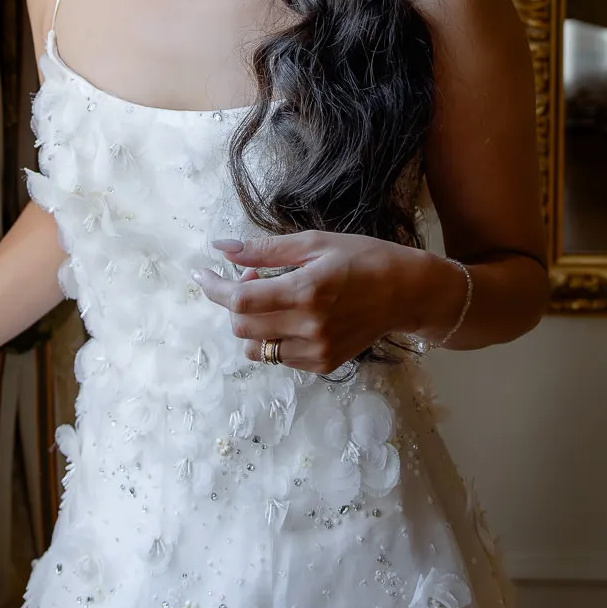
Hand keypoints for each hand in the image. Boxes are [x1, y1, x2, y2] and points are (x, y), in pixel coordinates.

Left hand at [192, 231, 460, 374]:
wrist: (406, 292)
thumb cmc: (363, 258)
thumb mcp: (315, 242)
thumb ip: (265, 250)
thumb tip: (221, 247)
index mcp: (305, 292)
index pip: (239, 300)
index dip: (213, 288)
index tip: (200, 274)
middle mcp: (308, 327)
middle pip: (241, 326)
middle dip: (234, 300)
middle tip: (254, 274)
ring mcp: (316, 351)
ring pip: (256, 347)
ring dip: (252, 322)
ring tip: (275, 296)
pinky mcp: (322, 364)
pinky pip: (279, 356)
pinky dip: (274, 336)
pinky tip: (294, 315)